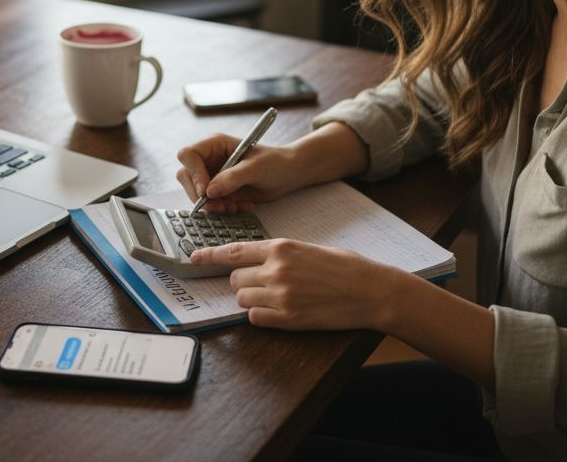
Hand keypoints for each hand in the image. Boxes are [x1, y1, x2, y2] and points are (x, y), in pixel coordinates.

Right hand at [175, 134, 308, 212]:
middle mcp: (210, 159)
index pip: (188, 155)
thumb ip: (232, 178)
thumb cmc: (274, 162)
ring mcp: (213, 175)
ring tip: (233, 208)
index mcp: (215, 144)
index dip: (193, 173)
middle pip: (186, 176)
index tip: (206, 191)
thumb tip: (209, 192)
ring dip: (211, 205)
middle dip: (199, 195)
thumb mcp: (256, 168)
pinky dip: (221, 209)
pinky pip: (209, 203)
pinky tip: (240, 207)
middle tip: (218, 206)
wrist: (287, 174)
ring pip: (195, 193)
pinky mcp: (219, 191)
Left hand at [189, 239, 399, 329]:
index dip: (210, 255)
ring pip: (242, 298)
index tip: (194, 257)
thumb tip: (258, 261)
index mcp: (282, 247)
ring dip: (252, 299)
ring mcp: (281, 295)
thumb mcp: (310, 248)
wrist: (371, 291)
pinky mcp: (289, 318)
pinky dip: (262, 316)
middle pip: (234, 278)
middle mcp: (276, 269)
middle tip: (263, 282)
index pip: (234, 251)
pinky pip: (256, 318)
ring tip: (276, 297)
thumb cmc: (346, 267)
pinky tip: (281, 310)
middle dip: (243, 281)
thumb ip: (281, 253)